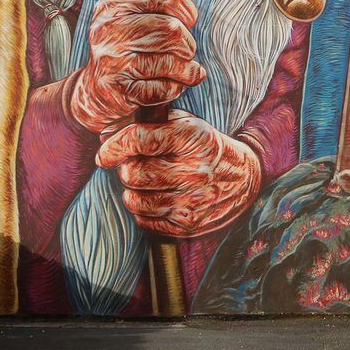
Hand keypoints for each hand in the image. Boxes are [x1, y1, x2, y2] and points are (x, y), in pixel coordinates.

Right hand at [71, 0, 205, 134]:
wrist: (94, 91)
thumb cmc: (120, 43)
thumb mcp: (129, 9)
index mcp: (113, 5)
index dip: (188, 9)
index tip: (189, 21)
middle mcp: (107, 30)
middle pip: (172, 30)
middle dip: (188, 44)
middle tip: (186, 51)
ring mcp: (110, 61)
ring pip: (171, 61)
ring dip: (186, 69)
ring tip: (184, 70)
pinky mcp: (118, 91)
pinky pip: (164, 88)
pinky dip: (175, 88)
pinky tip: (171, 85)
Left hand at [96, 110, 262, 236]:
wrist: (244, 180)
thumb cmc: (206, 148)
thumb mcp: (188, 124)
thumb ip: (150, 123)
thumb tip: (107, 135)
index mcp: (192, 138)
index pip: (141, 139)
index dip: (116, 146)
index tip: (105, 153)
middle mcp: (193, 170)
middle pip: (133, 174)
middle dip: (128, 169)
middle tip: (138, 166)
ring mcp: (191, 201)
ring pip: (135, 200)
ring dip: (134, 191)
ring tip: (149, 183)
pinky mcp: (187, 225)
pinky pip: (144, 221)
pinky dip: (144, 211)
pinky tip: (159, 198)